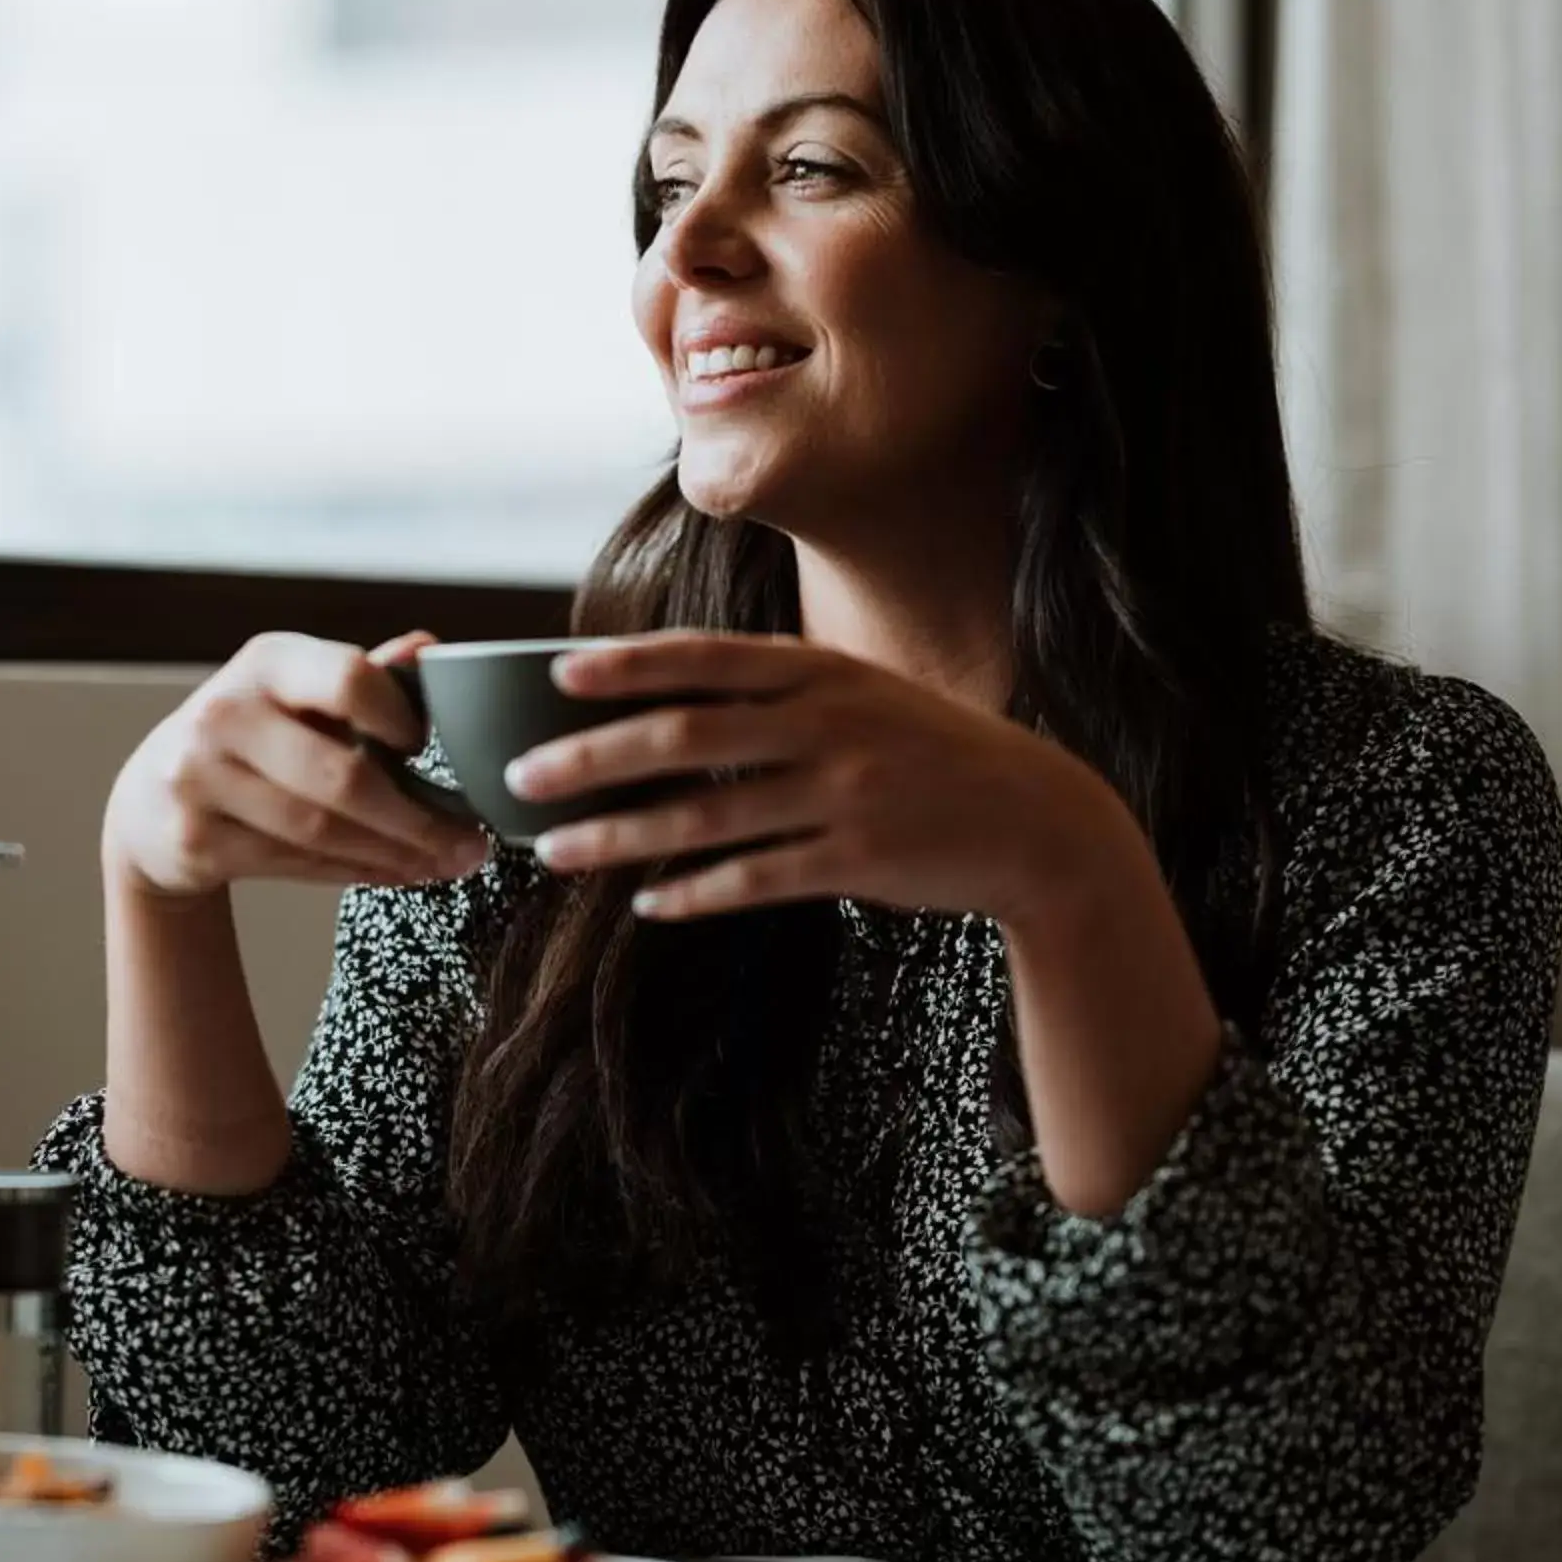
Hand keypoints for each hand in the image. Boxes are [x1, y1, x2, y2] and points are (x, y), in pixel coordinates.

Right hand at [104, 631, 489, 901]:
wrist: (149, 802)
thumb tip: (429, 647)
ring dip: (396, 855)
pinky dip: (356, 873)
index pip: (349, 678)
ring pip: (323, 831)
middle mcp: (226, 712)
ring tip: (445, 865)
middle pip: (342, 776)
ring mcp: (202, 777)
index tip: (432, 747)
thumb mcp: (295, 694)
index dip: (400, 716)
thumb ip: (361, 678)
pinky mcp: (196, 839)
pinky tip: (395, 873)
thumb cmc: (250, 738)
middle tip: (471, 844)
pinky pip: (297, 864)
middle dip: (417, 819)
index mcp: (267, 662)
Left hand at [506, 631, 1132, 923]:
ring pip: (706, 816)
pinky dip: (694, 893)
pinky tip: (647, 904)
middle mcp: (827, 724)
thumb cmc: (929, 753)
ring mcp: (843, 794)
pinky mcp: (857, 862)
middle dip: (593, 757)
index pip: (706, 657)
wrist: (1039, 820)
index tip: (557, 675)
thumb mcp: (863, 693)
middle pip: (686, 735)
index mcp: (822, 672)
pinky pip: (755, 880)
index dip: (628, 665)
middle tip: (522, 776)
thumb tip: (669, 698)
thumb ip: (779, 691)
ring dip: (620, 835)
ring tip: (556, 852)